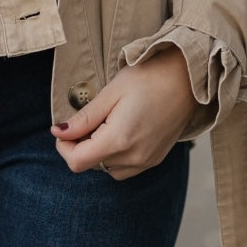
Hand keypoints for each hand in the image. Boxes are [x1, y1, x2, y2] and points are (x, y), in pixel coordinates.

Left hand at [51, 48, 195, 177]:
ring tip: (105, 123)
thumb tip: (58, 132)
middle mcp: (134, 157)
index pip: (77, 162)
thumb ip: (84, 118)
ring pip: (108, 170)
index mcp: (120, 140)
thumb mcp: (111, 92)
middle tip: (87, 119)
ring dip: (99, 153)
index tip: (64, 128)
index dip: (63, 147)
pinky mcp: (156, 159)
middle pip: (91, 166)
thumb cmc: (148, 77)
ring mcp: (147, 161)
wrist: (188, 78)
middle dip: (81, 146)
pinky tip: (121, 131)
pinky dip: (116, 156)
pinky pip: (126, 168)